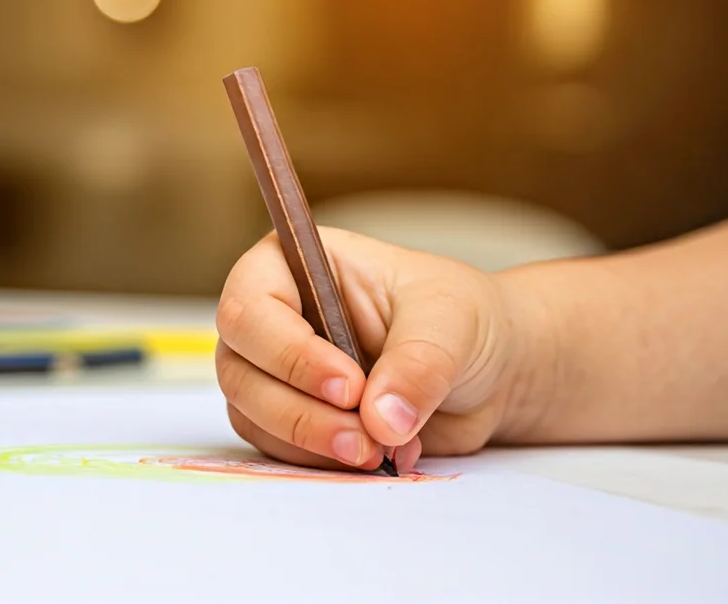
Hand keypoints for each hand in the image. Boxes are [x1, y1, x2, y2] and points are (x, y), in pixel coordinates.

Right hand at [214, 227, 529, 472]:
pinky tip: (379, 454)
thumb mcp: (450, 324)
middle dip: (299, 413)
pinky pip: (277, 449)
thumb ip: (417, 365)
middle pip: (239, 370)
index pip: (250, 307)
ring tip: (379, 451)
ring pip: (252, 415)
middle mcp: (271, 317)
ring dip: (311, 444)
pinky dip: (322, 462)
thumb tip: (381, 419)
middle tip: (364, 438)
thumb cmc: (460, 317)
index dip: (289, 352)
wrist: (487, 371)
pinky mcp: (289, 419)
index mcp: (291, 264)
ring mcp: (274, 372)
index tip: (350, 387)